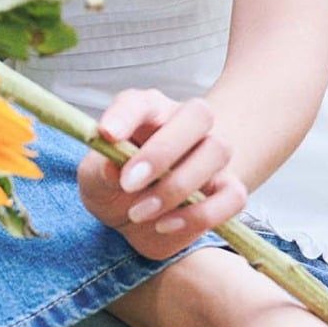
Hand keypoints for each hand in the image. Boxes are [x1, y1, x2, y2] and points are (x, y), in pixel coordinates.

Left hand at [76, 88, 249, 261]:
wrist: (134, 218)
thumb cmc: (112, 186)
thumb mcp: (94, 180)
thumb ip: (100, 170)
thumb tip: (113, 168)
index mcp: (148, 112)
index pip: (142, 101)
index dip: (125, 115)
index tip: (106, 135)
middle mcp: (185, 126)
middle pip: (198, 115)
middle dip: (163, 150)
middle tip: (128, 182)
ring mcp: (210, 157)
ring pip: (218, 152)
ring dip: (178, 186)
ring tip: (139, 211)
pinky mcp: (225, 191)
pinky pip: (234, 196)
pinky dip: (201, 214)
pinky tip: (165, 225)